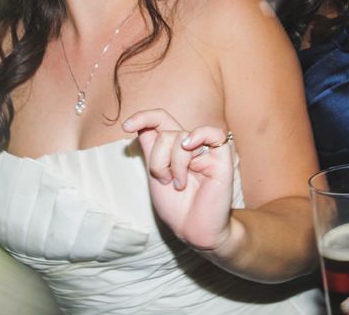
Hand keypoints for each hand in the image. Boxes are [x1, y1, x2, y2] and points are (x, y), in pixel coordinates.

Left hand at [122, 108, 235, 252]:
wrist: (193, 230)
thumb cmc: (177, 207)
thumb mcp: (154, 175)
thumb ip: (150, 149)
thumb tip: (139, 125)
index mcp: (174, 147)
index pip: (160, 120)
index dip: (143, 117)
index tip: (126, 126)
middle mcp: (190, 145)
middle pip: (165, 132)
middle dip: (157, 159)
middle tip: (164, 180)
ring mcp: (206, 151)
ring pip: (180, 137)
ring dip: (174, 164)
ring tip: (179, 184)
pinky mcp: (222, 159)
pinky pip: (214, 134)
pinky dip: (199, 136)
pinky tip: (190, 148)